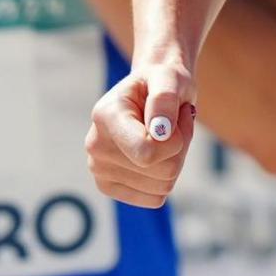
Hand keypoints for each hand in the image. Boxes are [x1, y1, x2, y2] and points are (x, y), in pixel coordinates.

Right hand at [86, 58, 197, 207]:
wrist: (151, 91)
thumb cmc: (161, 82)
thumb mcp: (169, 78)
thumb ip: (164, 98)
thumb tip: (160, 131)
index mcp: (105, 116)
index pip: (147, 153)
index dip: (176, 141)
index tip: (178, 116)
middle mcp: (95, 146)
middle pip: (161, 171)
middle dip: (180, 147)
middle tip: (176, 121)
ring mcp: (99, 170)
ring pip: (163, 185)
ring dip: (176, 160)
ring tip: (167, 134)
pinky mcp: (109, 187)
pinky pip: (156, 198)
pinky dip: (167, 177)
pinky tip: (159, 154)